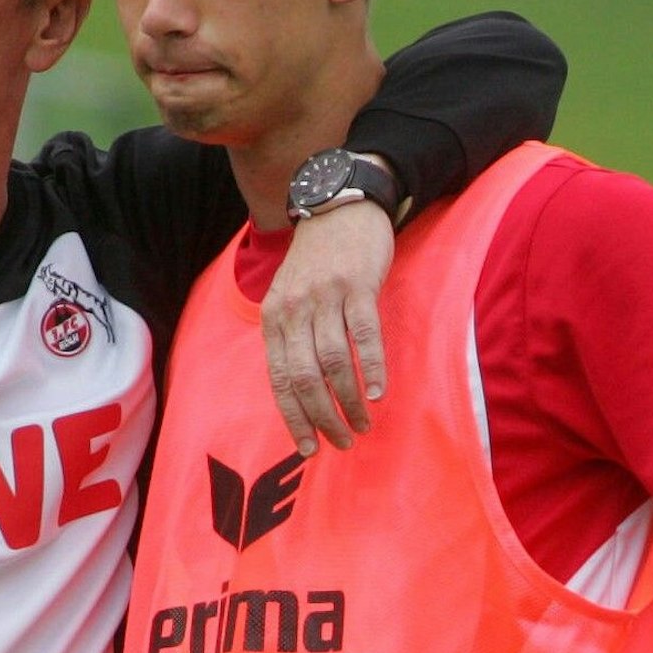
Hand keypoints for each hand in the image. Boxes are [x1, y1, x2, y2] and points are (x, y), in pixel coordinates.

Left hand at [260, 200, 393, 455]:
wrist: (339, 205)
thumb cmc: (317, 261)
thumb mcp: (289, 295)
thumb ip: (291, 336)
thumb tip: (300, 391)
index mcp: (274, 316)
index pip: (278, 378)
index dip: (294, 416)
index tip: (309, 447)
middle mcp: (294, 309)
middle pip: (304, 377)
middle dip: (322, 417)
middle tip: (342, 442)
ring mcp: (325, 296)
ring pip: (333, 362)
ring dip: (348, 401)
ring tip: (362, 424)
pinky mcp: (357, 285)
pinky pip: (364, 335)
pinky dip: (371, 368)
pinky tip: (378, 393)